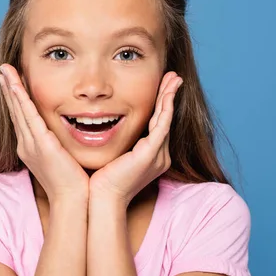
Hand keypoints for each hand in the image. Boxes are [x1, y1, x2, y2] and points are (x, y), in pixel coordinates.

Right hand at [0, 64, 89, 202]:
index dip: (17, 99)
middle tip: (4, 70)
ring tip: (5, 70)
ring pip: (18, 110)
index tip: (14, 82)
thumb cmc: (74, 184)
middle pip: (16, 111)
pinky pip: (28, 115)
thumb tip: (67, 138)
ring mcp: (31, 144)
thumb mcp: (64, 160)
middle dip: (9, 89)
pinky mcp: (40, 144)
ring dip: (11, 88)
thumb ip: (62, 146)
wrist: (74, 201)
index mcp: (32, 148)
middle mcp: (27, 144)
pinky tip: (15, 85)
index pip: (23, 118)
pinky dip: (20, 99)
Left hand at [89, 72, 183, 205]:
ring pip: (166, 119)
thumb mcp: (113, 157)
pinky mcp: (150, 155)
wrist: (101, 199)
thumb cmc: (101, 181)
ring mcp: (156, 155)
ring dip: (169, 97)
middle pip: (165, 119)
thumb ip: (117, 143)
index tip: (161, 85)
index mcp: (150, 156)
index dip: (161, 103)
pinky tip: (167, 94)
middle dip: (169, 96)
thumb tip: (105, 127)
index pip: (158, 123)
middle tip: (173, 76)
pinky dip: (165, 108)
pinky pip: (161, 126)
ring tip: (174, 79)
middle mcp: (159, 155)